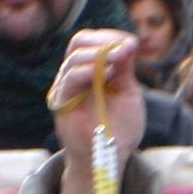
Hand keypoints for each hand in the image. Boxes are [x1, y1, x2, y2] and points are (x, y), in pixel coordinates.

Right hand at [50, 29, 148, 173]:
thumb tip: (129, 41)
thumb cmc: (120, 127)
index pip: (92, 40)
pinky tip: (108, 73)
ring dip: (100, 54)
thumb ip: (126, 68)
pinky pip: (70, 79)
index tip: (131, 43)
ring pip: (74, 57)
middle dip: (103, 41)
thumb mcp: (129, 92)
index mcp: (91, 69)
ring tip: (119, 61)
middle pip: (79, 42)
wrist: (110, 157)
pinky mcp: (61, 103)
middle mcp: (75, 75)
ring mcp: (66, 88)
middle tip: (124, 48)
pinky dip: (90, 70)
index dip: (110, 36)